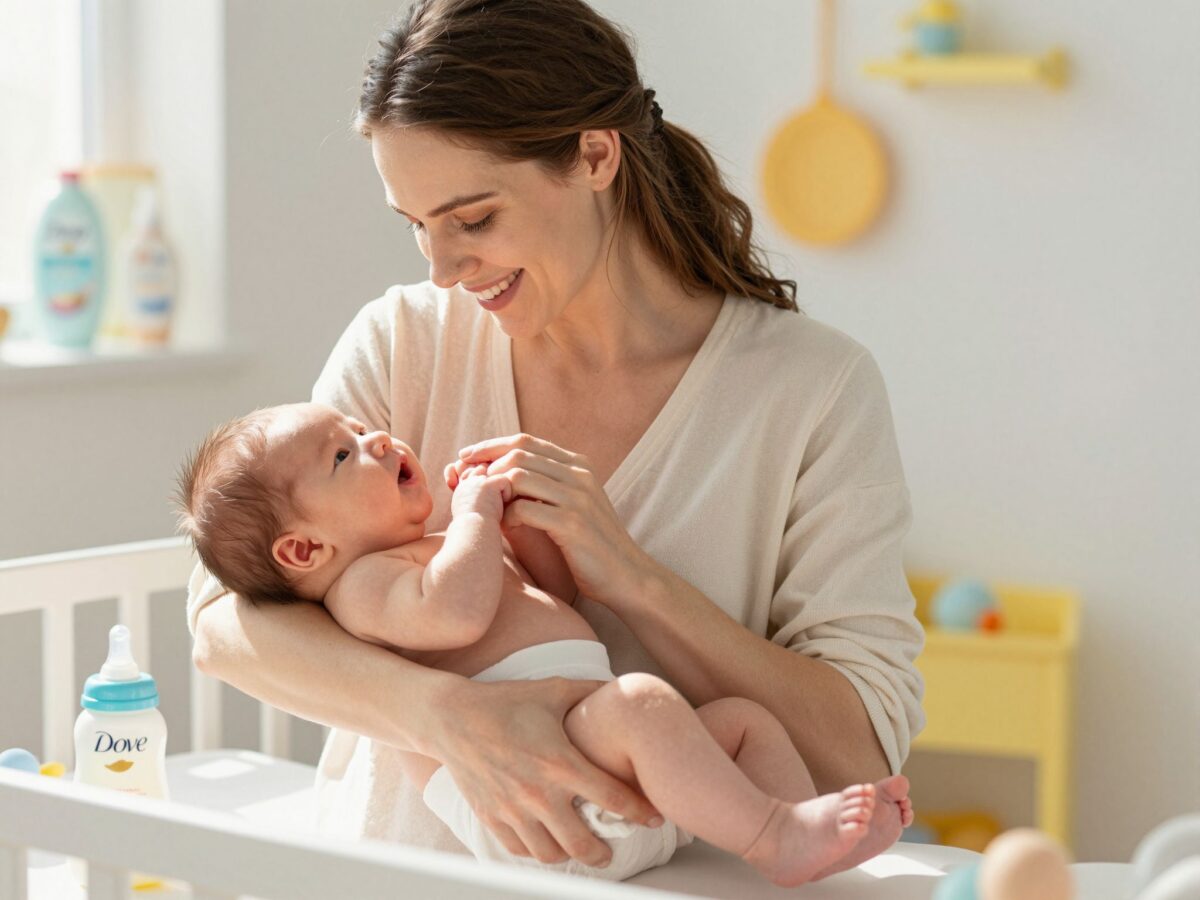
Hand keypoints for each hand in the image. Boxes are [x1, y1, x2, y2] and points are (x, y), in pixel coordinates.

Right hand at [430, 677, 661, 865]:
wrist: (451, 717)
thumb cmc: (505, 701)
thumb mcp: (552, 690)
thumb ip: (589, 690)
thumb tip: (620, 686)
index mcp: (561, 762)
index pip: (612, 798)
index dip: (639, 812)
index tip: (653, 818)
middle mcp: (539, 792)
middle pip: (582, 843)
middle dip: (604, 853)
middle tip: (611, 851)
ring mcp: (513, 809)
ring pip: (550, 855)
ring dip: (569, 856)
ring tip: (577, 848)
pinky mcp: (491, 817)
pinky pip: (520, 850)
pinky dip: (536, 852)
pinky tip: (545, 842)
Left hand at [456, 434, 657, 606]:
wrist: (628, 576)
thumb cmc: (592, 546)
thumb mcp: (573, 506)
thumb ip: (546, 487)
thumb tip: (501, 476)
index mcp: (578, 466)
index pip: (525, 440)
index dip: (490, 446)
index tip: (465, 457)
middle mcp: (579, 475)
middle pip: (518, 453)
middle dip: (484, 464)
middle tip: (464, 481)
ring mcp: (578, 497)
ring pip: (519, 475)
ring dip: (493, 489)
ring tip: (481, 505)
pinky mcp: (573, 523)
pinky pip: (525, 509)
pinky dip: (506, 516)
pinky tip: (502, 527)